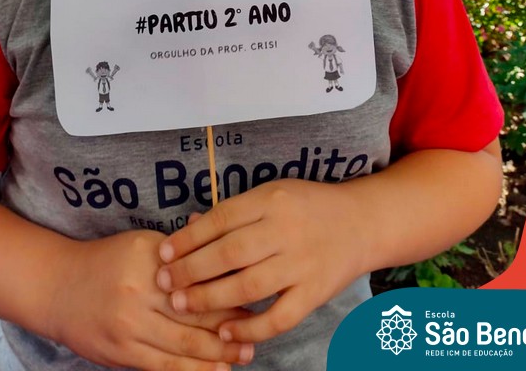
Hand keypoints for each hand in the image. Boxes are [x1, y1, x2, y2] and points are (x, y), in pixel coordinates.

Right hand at [48, 228, 254, 369]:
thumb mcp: (141, 245)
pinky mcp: (122, 354)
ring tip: (244, 354)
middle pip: (195, 310)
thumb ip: (177, 252)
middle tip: (257, 330)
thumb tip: (221, 250)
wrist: (58, 288)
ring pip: (183, 343)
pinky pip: (164, 367)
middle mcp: (140, 291)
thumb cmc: (106, 261)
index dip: (229, 286)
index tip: (255, 291)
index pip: (198, 274)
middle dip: (230, 324)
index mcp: (149, 259)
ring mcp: (130, 326)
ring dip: (218, 353)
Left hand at [155, 180, 361, 344]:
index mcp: (271, 200)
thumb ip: (235, 212)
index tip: (162, 253)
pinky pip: (279, 317)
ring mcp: (302, 263)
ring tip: (182, 305)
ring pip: (249, 286)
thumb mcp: (272, 193)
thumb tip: (190, 225)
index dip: (188, 238)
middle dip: (191, 271)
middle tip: (163, 283)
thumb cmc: (309, 205)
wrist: (362, 221)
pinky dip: (251, 327)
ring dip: (210, 299)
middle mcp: (285, 230)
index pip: (221, 219)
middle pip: (230, 254)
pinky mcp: (315, 292)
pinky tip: (226, 331)